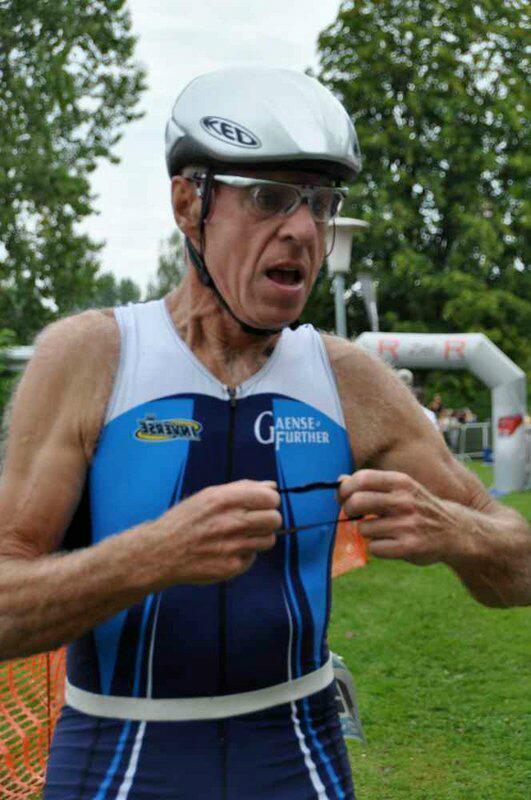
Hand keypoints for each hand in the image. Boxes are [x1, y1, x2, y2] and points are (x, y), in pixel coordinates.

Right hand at [158, 479, 281, 583]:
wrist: (161, 552)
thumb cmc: (186, 520)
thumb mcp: (209, 495)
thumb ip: (243, 488)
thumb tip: (272, 486)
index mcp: (225, 500)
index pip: (270, 498)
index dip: (269, 501)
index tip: (261, 505)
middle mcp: (231, 522)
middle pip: (275, 519)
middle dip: (268, 519)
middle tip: (253, 521)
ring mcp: (232, 547)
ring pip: (268, 540)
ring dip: (258, 537)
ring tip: (240, 536)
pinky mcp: (231, 567)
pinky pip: (252, 557)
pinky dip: (244, 554)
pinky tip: (227, 550)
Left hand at [338, 470, 458, 564]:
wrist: (455, 531)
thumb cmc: (418, 508)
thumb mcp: (401, 489)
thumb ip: (372, 484)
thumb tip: (340, 481)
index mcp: (401, 482)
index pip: (361, 479)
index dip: (345, 489)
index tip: (344, 497)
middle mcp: (404, 501)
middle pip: (357, 502)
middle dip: (349, 510)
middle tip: (355, 515)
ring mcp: (407, 524)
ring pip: (363, 528)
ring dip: (366, 532)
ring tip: (381, 530)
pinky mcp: (409, 547)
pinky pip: (374, 548)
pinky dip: (376, 547)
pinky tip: (389, 543)